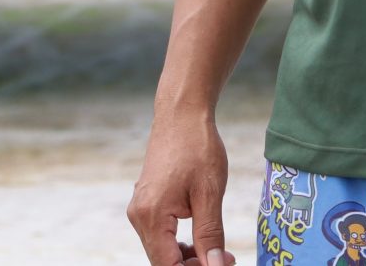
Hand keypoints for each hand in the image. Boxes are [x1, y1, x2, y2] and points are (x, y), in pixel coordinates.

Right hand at [127, 104, 234, 265]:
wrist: (182, 114)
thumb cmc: (197, 147)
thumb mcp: (209, 194)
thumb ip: (210, 235)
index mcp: (150, 215)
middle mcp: (139, 216)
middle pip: (162, 261)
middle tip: (226, 261)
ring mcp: (140, 209)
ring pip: (161, 251)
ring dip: (187, 259)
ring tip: (219, 253)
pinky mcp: (147, 203)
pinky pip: (160, 236)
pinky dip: (180, 244)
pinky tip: (201, 241)